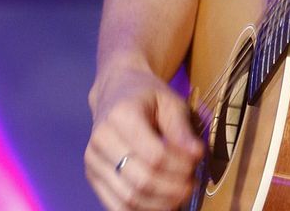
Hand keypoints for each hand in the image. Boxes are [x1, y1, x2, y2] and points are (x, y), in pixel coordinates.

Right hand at [85, 66, 203, 210]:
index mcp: (121, 115)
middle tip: (191, 184)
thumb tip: (197, 154)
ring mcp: (92, 162)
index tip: (197, 161)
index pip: (154, 155)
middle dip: (172, 189)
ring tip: (180, 195)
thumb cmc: (147, 95)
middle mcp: (101, 140)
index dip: (180, 165)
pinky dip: (141, 210)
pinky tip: (160, 202)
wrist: (116, 91)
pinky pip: (116, 206)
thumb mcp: (169, 101)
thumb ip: (181, 128)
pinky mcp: (92, 177)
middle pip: (141, 181)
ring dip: (159, 204)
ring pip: (128, 199)